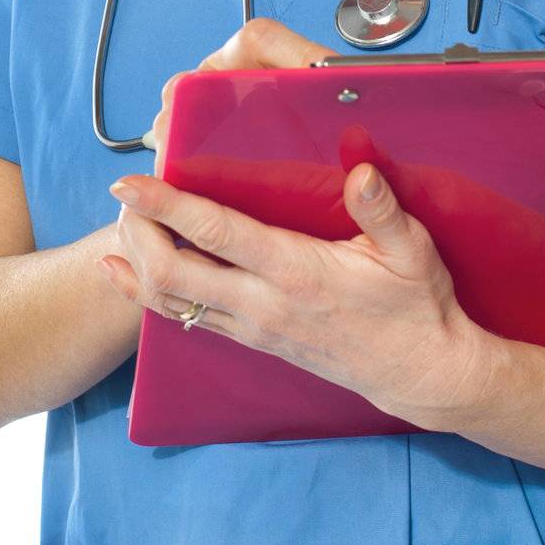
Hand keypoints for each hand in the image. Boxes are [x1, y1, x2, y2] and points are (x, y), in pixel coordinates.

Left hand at [97, 18, 490, 423]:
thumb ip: (382, 209)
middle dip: (137, 232)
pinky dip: (148, 293)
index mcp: (297, 272)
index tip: (130, 181)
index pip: (216, 234)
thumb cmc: (416, 305)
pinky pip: (185, 318)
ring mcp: (253, 327)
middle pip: (173, 272)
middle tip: (125, 194)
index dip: (167, 205)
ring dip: (138, 261)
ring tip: (125, 221)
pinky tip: (126, 269)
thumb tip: (360, 170)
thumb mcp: (412, 250)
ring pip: (170, 301)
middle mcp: (264, 303)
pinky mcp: (252, 340)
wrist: (419, 373)